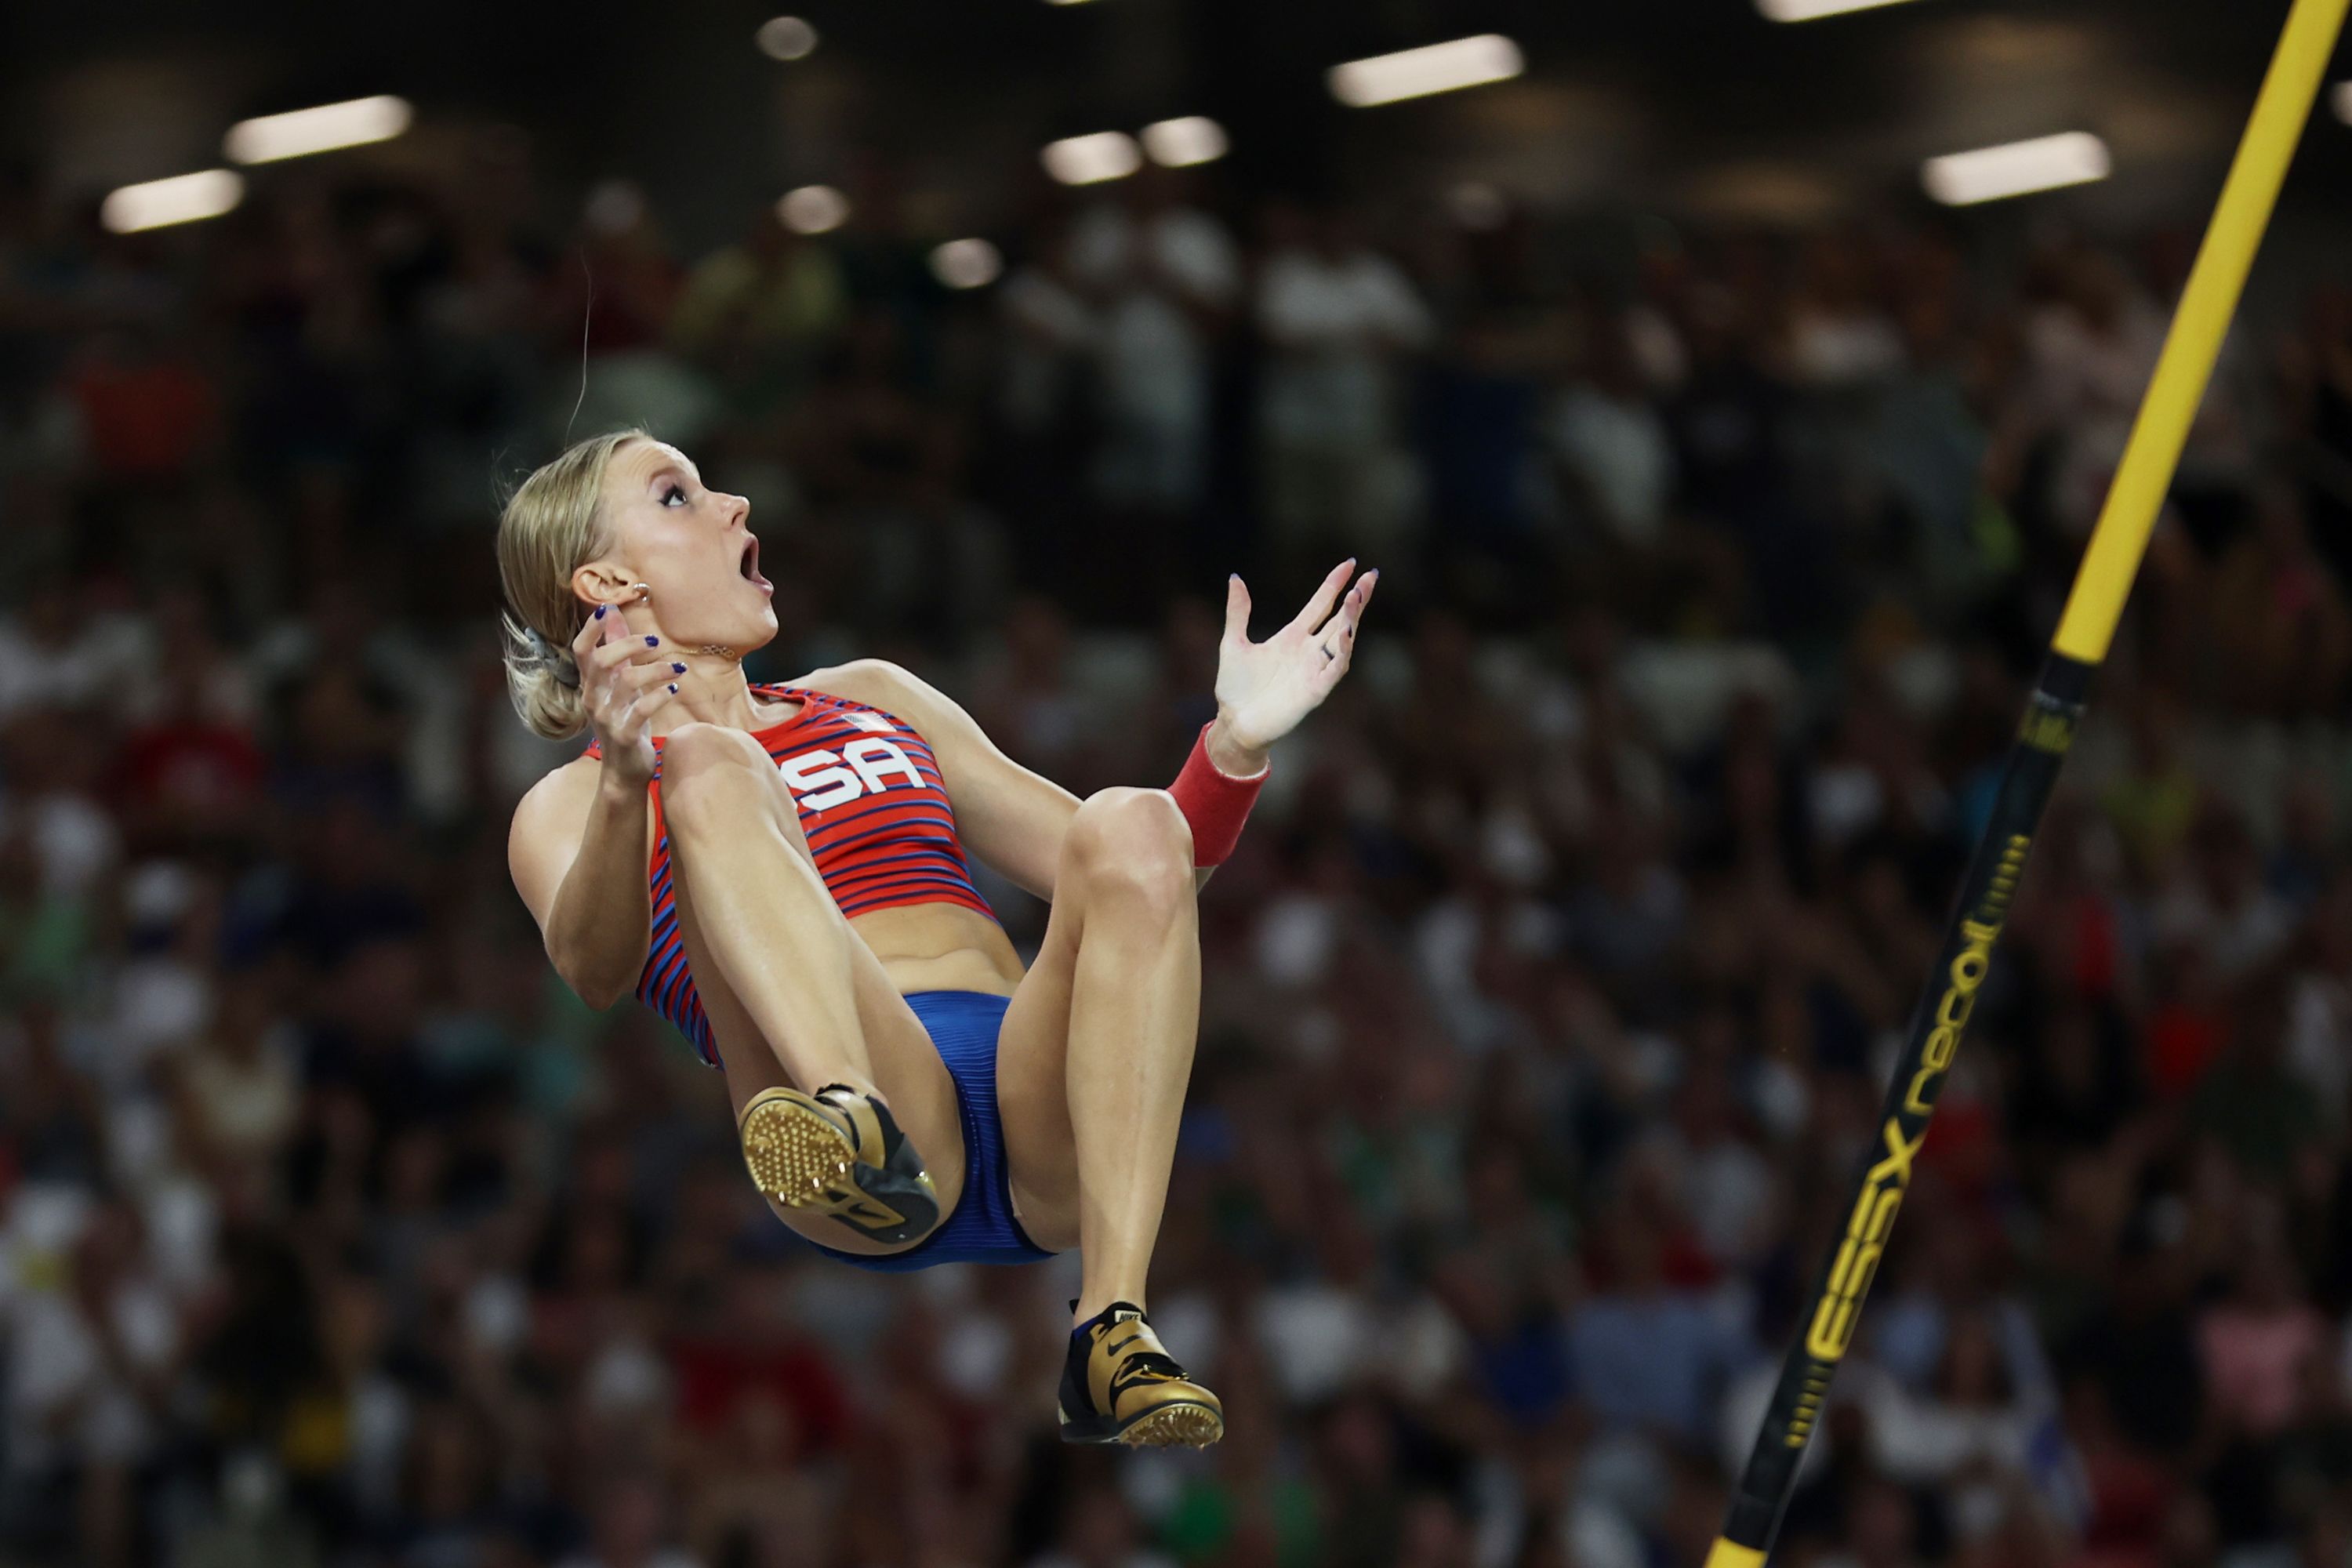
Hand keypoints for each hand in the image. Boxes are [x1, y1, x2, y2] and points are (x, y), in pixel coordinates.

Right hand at [571, 603, 681, 786]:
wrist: (624, 771)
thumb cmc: (624, 722)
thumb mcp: (619, 685)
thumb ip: (617, 651)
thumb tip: (613, 613)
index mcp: (591, 684)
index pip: (581, 651)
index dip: (590, 629)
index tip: (606, 609)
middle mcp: (593, 698)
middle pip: (602, 660)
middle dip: (630, 645)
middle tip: (656, 642)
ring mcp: (606, 717)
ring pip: (627, 681)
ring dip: (656, 669)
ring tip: (677, 669)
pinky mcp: (623, 734)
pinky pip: (642, 708)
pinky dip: (660, 695)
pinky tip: (673, 689)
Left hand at [1212, 560, 1377, 765]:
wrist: (1234, 723)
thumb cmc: (1235, 687)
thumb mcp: (1233, 643)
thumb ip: (1238, 612)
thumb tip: (1236, 578)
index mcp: (1292, 637)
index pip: (1320, 605)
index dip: (1335, 584)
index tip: (1351, 563)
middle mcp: (1308, 651)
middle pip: (1339, 619)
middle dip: (1357, 599)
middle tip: (1372, 576)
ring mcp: (1314, 669)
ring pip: (1342, 640)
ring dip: (1351, 619)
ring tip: (1357, 596)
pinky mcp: (1315, 690)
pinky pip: (1335, 668)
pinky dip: (1342, 651)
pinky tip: (1345, 633)